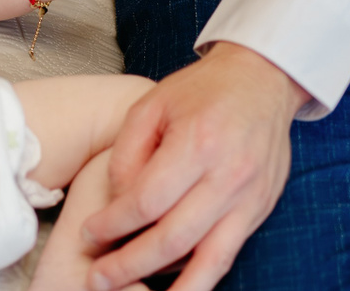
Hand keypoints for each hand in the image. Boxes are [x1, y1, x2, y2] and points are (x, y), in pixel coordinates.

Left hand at [82, 43, 308, 290]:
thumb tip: (118, 202)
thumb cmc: (200, 90)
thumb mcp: (151, 105)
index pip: (147, 200)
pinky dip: (202, 278)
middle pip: (173, 237)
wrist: (261, 80)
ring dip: (172, 288)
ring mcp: (249, 198)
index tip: (89, 233)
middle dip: (130, 263)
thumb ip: (128, 153)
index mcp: (196, 143)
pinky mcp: (260, 210)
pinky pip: (227, 254)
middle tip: (97, 279)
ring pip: (207, 258)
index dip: (113, 223)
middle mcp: (227, 176)